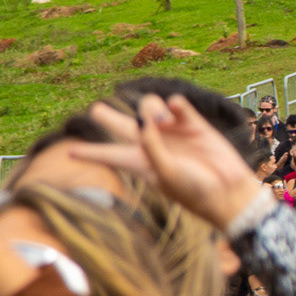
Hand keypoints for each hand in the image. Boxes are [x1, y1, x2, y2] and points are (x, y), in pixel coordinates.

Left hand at [72, 94, 269, 235]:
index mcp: (140, 162)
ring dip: (150, 107)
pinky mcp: (193, 124)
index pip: (108, 155)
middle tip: (96, 110)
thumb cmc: (193, 189)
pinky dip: (173, 104)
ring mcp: (172, 133)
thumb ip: (151, 145)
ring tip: (161, 120)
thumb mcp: (165, 172)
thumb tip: (145, 118)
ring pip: (149, 107)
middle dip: (109, 118)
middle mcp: (152, 145)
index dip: (89, 152)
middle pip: (122, 126)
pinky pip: (177, 104)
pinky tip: (174, 109)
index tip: (68, 152)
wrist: (227, 190)